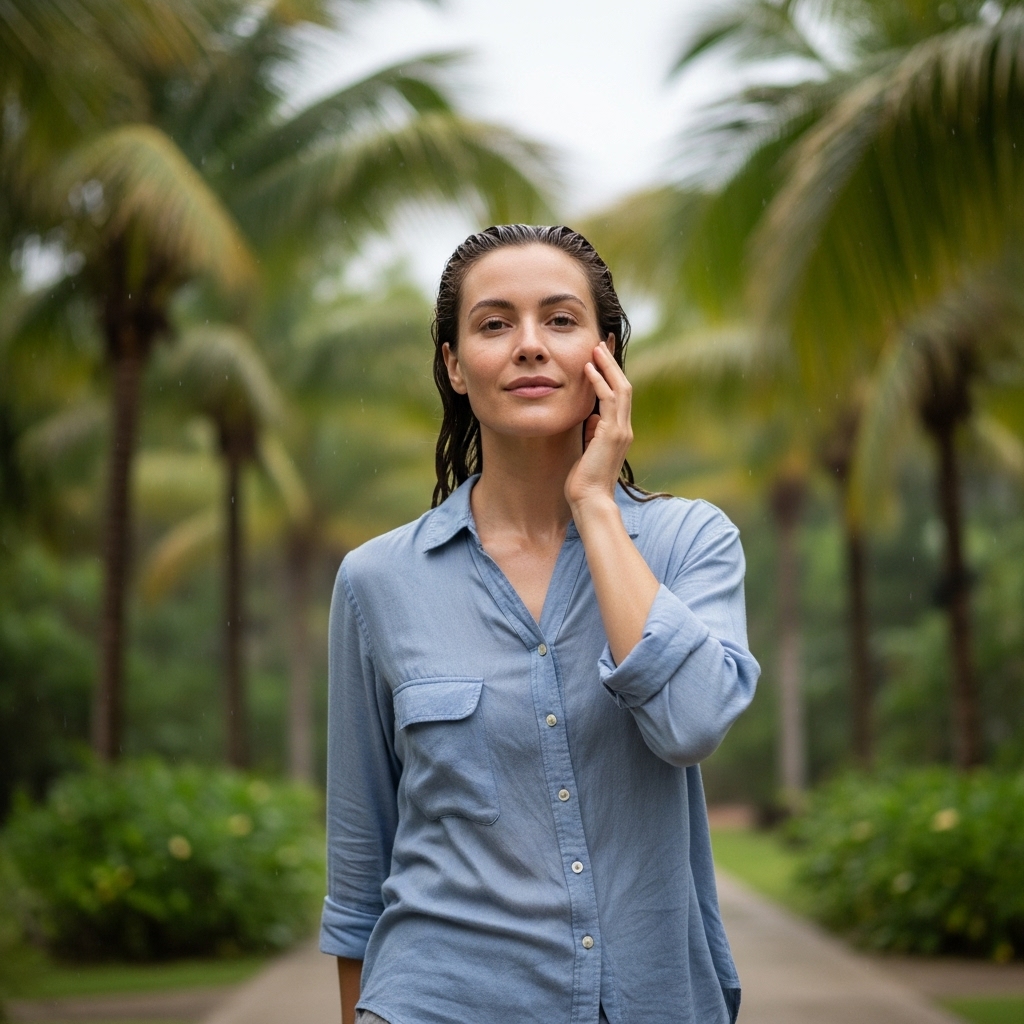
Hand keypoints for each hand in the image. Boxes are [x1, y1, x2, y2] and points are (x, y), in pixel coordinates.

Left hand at [565, 339, 632, 513]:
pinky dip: (599, 383)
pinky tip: (589, 369)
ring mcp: (621, 431)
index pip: (619, 396)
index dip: (611, 375)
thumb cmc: (585, 480)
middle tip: (599, 345)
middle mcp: (624, 429)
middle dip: (612, 364)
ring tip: (595, 349)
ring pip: (620, 389)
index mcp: (619, 432)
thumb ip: (593, 432)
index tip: (600, 358)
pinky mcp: (612, 434)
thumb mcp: (588, 450)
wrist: (590, 500)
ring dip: (607, 367)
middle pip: (624, 386)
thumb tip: (591, 416)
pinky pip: (609, 401)